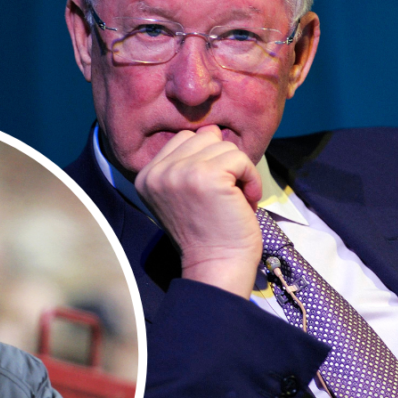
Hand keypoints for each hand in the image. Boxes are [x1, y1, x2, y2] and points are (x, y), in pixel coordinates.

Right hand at [134, 125, 262, 297]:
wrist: (216, 266)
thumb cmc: (206, 234)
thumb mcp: (181, 194)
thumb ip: (185, 164)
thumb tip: (212, 131)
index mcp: (146, 175)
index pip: (183, 139)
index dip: (206, 159)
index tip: (212, 190)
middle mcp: (158, 172)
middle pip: (203, 137)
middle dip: (222, 161)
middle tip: (226, 193)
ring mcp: (180, 173)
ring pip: (224, 145)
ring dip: (238, 171)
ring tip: (235, 198)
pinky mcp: (207, 176)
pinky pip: (240, 158)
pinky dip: (251, 178)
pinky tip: (245, 200)